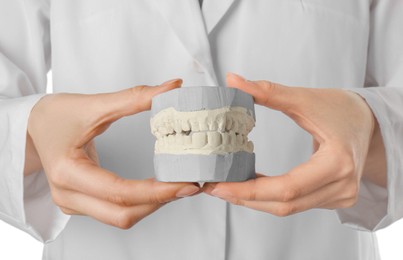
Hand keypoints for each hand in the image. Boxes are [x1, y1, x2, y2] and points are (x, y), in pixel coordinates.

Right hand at [27, 79, 199, 228]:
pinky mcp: (80, 203)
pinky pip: (115, 212)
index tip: (185, 184)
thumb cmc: (56, 115)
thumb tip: (172, 88)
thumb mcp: (94, 104)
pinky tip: (157, 189)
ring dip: (152, 205)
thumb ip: (135, 98)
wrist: (32, 126)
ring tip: (177, 187)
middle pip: (122, 214)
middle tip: (189, 187)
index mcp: (67, 171)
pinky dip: (140, 203)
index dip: (156, 191)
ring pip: (120, 217)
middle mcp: (67, 194)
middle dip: (159, 203)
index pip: (119, 192)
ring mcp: (72, 202)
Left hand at [204, 73, 385, 215]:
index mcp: (337, 162)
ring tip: (228, 186)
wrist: (369, 122)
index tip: (219, 187)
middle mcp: (341, 186)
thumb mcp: (305, 98)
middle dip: (245, 198)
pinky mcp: (335, 198)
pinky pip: (297, 203)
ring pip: (289, 208)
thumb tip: (233, 80)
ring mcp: (340, 196)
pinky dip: (271, 196)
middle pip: (284, 204)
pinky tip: (252, 185)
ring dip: (255, 199)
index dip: (249, 190)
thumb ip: (267, 92)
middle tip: (215, 188)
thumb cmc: (342, 109)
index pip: (286, 188)